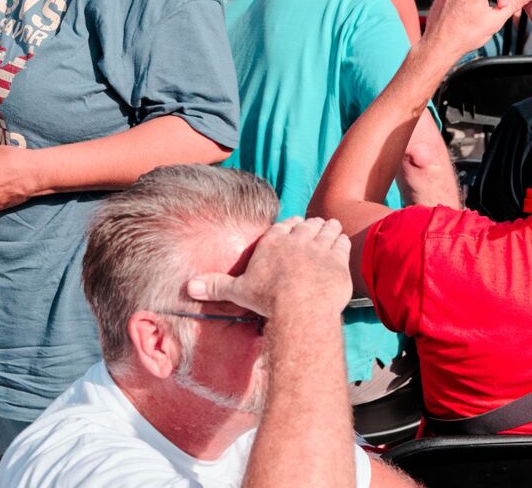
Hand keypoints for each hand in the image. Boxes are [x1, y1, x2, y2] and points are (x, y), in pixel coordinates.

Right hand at [186, 215, 351, 319]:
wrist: (300, 306)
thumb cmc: (267, 299)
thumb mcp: (238, 291)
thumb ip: (216, 286)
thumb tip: (189, 286)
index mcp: (273, 242)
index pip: (282, 227)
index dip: (289, 226)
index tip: (292, 226)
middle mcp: (297, 239)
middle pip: (306, 225)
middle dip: (310, 225)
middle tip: (313, 226)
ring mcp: (319, 247)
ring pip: (326, 230)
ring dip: (328, 228)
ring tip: (331, 227)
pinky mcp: (338, 260)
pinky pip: (341, 243)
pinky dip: (341, 241)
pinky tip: (341, 241)